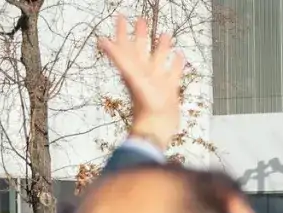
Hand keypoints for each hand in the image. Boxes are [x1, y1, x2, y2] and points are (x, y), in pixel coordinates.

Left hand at [98, 15, 186, 152]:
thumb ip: (118, 58)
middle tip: (142, 20)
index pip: (126, 45)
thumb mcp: (131, 77)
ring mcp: (157, 80)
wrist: (157, 126)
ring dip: (161, 47)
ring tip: (165, 35)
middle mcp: (144, 72)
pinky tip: (180, 56)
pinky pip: (173, 72)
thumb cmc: (144, 103)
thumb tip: (102, 40)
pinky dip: (177, 63)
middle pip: (141, 49)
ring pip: (159, 59)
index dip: (122, 31)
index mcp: (133, 68)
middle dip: (141, 35)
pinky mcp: (170, 89)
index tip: (122, 17)